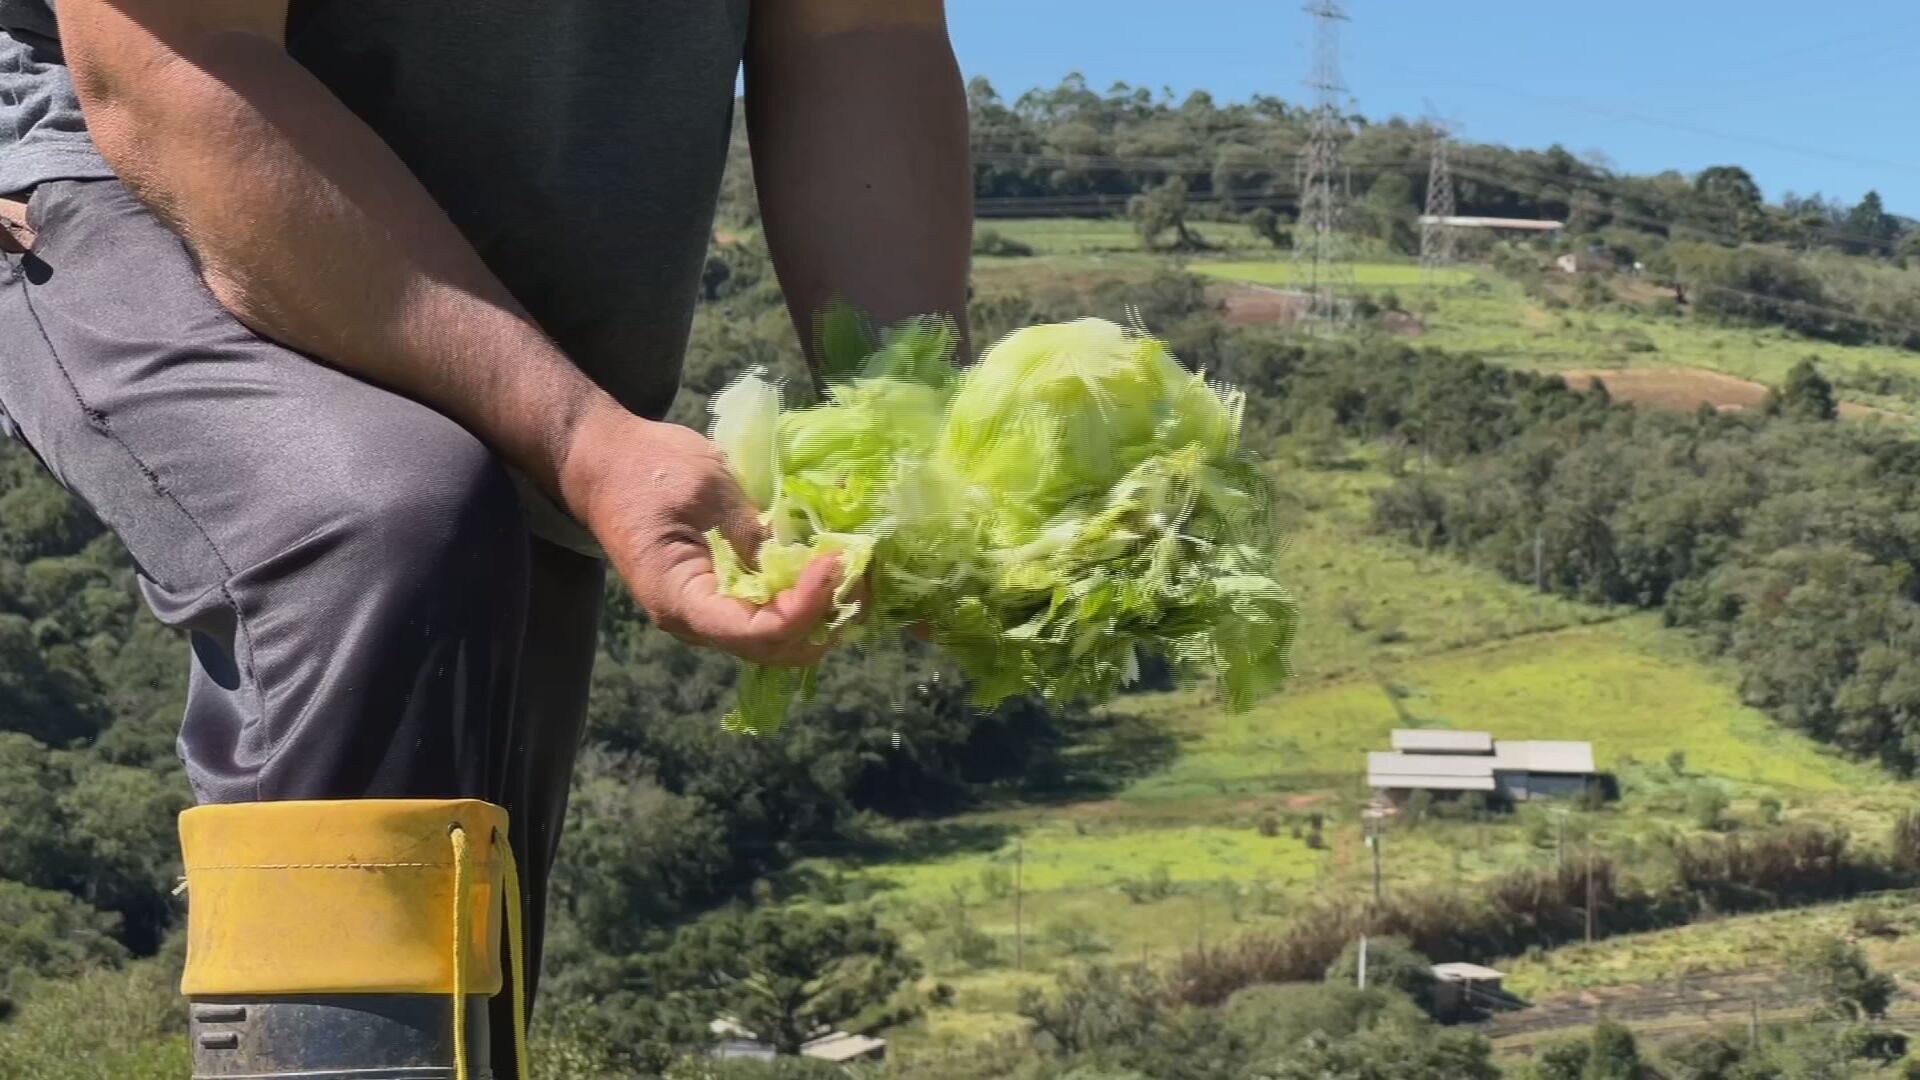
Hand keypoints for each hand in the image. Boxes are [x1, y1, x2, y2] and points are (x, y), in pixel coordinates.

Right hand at [560, 403, 844, 665]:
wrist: (603, 463)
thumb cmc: (646, 468)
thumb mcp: (707, 486)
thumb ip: (753, 528)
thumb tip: (803, 558)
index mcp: (678, 597)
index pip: (752, 632)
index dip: (804, 609)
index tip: (835, 564)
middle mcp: (692, 620)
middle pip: (770, 648)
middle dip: (821, 620)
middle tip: (860, 576)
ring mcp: (705, 613)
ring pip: (772, 640)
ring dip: (817, 617)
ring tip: (854, 577)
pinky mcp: (718, 596)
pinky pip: (766, 615)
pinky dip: (802, 602)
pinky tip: (829, 572)